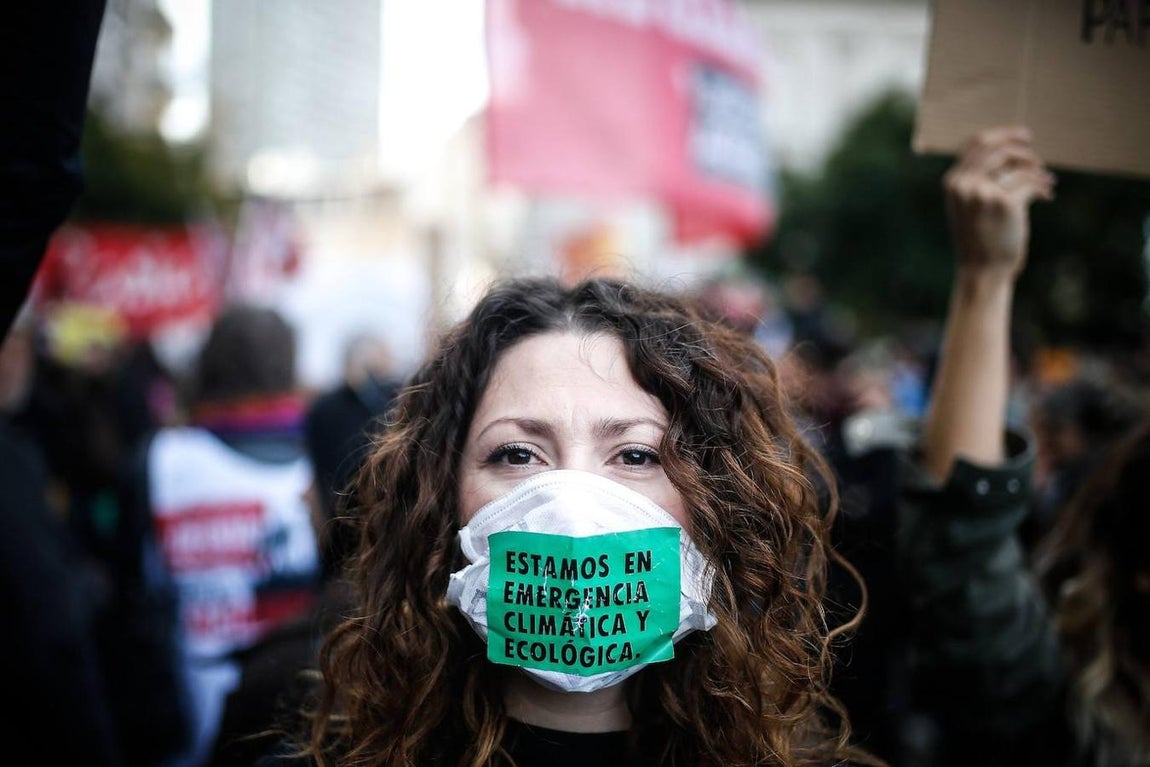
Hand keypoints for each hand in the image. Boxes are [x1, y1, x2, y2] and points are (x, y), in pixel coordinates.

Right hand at [943, 126, 1054, 280]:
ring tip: (1045, 180)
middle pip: (997, 147)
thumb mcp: (970, 206)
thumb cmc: (980, 238)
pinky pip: (1030, 182)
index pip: (976, 144)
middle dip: (1023, 149)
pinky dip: (1042, 187)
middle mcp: (964, 185)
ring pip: (1017, 165)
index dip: (1003, 134)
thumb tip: (1012, 150)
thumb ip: (979, 179)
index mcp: (953, 182)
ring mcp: (983, 193)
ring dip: (1036, 170)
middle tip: (1038, 159)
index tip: (1023, 135)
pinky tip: (1048, 196)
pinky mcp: (1004, 203)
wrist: (983, 270)